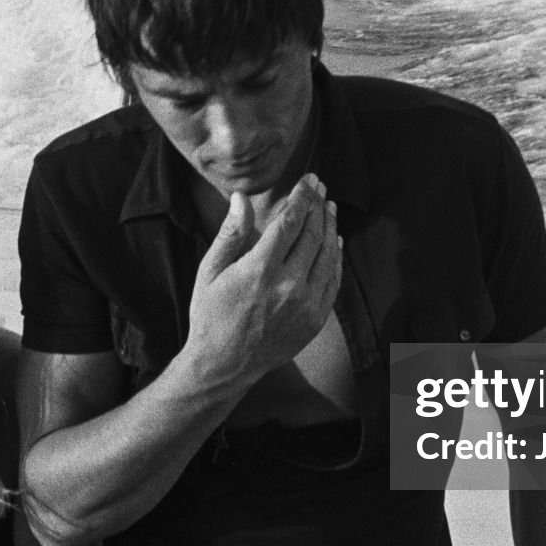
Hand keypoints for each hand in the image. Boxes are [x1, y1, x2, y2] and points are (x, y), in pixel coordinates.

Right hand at [184, 175, 340, 382]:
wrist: (223, 365)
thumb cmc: (211, 315)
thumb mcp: (210, 272)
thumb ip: (231, 234)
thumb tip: (241, 198)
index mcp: (259, 270)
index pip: (290, 222)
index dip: (302, 197)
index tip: (308, 180)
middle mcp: (287, 286)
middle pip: (313, 234)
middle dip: (318, 205)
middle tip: (321, 186)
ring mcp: (305, 305)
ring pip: (327, 255)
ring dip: (331, 227)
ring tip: (329, 207)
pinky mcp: (315, 320)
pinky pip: (333, 281)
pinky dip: (336, 258)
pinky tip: (334, 242)